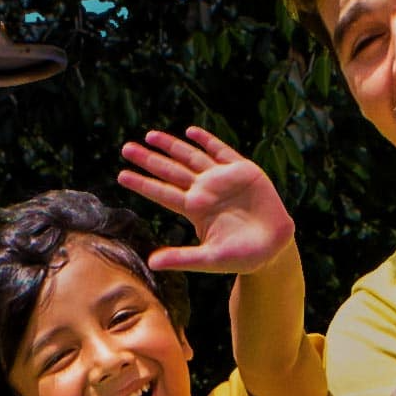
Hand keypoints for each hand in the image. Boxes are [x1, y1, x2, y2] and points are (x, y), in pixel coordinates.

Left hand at [113, 129, 290, 278]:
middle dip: (149, 159)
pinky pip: (221, 151)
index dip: (142, 183)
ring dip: (171, 146)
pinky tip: (191, 132)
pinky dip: (206, 140)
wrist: (274, 247)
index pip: (162, 193)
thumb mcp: (208, 259)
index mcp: (195, 209)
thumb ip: (181, 258)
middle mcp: (204, 191)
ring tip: (150, 136)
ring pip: (191, 157)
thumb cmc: (241, 256)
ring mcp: (222, 179)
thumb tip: (151, 263)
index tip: (121, 175)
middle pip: (170, 171)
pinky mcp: (242, 170)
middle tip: (125, 148)